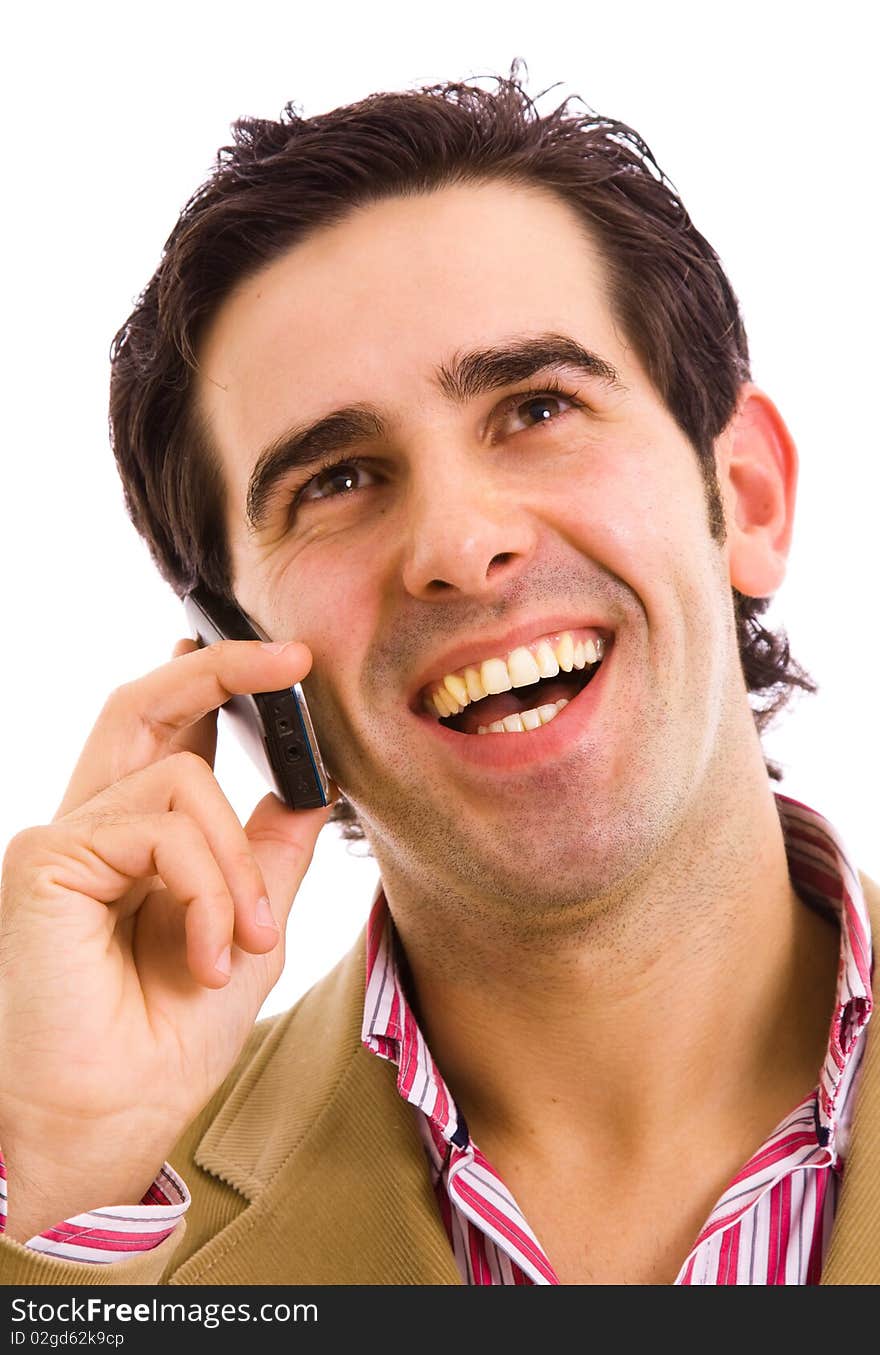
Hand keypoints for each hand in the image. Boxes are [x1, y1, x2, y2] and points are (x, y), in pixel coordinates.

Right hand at [0, 637, 332, 1241]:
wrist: (111, 1118)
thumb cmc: (166, 1037)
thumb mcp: (248, 928)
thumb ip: (268, 853)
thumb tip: (307, 783)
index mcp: (134, 840)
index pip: (169, 734)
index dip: (216, 685)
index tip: (282, 665)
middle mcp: (93, 826)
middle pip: (144, 705)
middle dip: (220, 667)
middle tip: (290, 658)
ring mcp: (65, 839)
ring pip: (183, 777)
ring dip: (239, 862)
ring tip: (245, 943)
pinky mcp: (48, 859)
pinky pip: (161, 826)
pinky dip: (208, 887)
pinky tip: (208, 954)